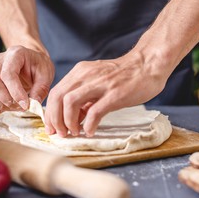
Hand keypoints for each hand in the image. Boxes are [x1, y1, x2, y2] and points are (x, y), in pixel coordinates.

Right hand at [0, 45, 54, 114]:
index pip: (8, 74)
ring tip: (15, 107)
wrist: (32, 61)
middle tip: (21, 107)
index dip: (15, 92)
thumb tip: (33, 105)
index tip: (25, 105)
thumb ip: (40, 90)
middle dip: (7, 100)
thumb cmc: (39, 66)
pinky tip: (4, 108)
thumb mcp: (46, 75)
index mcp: (15, 54)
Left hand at [44, 53, 168, 136]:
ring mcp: (100, 84)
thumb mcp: (98, 81)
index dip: (50, 112)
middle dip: (55, 118)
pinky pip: (94, 112)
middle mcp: (86, 75)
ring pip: (70, 102)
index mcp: (80, 72)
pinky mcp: (114, 94)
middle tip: (60, 133)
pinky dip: (89, 125)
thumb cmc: (124, 76)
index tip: (53, 127)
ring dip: (68, 121)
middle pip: (58, 97)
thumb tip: (75, 118)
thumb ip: (85, 98)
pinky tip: (91, 132)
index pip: (55, 92)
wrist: (148, 64)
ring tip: (74, 132)